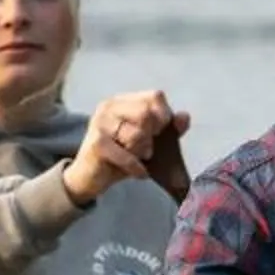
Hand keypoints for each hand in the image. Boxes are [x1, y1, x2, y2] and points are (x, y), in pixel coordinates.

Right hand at [64, 90, 189, 205]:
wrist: (89, 178)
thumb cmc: (121, 156)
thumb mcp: (147, 140)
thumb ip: (168, 128)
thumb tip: (185, 117)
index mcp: (122, 101)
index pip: (155, 96)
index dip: (164, 116)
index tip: (160, 132)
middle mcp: (109, 107)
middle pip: (147, 113)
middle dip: (152, 135)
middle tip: (147, 149)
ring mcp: (100, 124)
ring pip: (138, 134)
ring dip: (143, 152)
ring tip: (138, 158)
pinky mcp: (96, 144)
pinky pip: (127, 155)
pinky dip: (137, 168)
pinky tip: (138, 172)